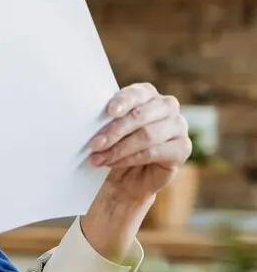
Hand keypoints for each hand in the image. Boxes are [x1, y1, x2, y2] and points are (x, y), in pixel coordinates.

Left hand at [88, 83, 191, 204]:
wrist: (126, 179)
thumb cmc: (113, 147)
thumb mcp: (106, 131)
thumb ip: (105, 120)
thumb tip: (88, 119)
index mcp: (147, 94)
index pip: (137, 93)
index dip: (123, 101)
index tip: (109, 112)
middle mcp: (167, 106)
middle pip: (141, 115)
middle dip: (115, 131)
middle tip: (94, 144)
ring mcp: (179, 126)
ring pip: (147, 135)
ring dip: (119, 149)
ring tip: (98, 159)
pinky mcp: (183, 148)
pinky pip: (154, 152)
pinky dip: (129, 159)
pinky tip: (113, 163)